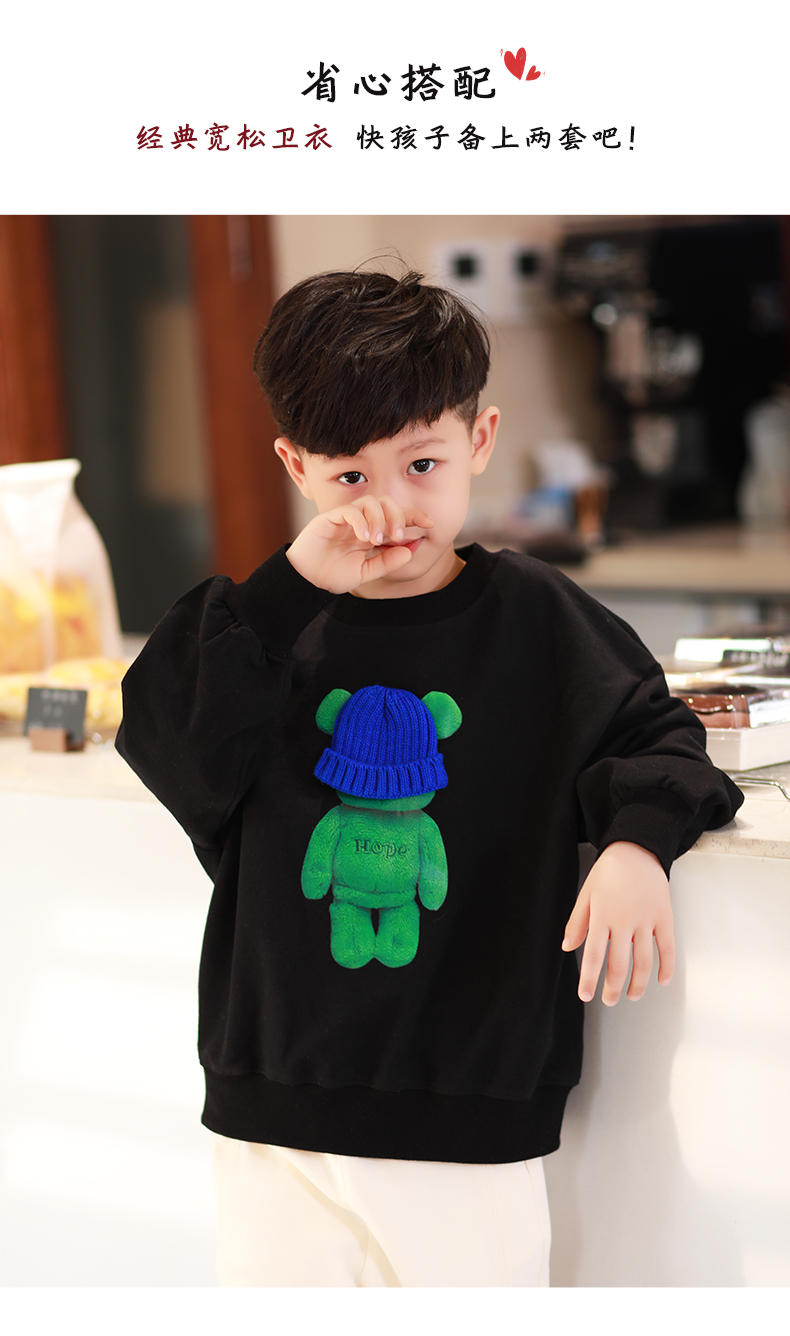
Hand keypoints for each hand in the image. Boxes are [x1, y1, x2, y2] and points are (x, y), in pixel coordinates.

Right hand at [285, 495, 433, 594]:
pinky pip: (349, 511)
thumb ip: (387, 562)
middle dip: (397, 516)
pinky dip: (360, 521)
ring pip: (369, 502)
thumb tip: (410, 551)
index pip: (396, 516)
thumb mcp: (366, 573)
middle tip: (397, 537)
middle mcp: (360, 521)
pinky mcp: (329, 518)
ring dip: (379, 519)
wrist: (306, 580)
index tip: (430, 524)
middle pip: (386, 502)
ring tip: (377, 540)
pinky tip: (364, 538)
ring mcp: (345, 518)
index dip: (414, 516)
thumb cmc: (332, 574)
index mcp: (371, 531)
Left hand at [561, 841, 673, 1005]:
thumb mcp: (587, 893)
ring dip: (638, 984)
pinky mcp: (664, 917)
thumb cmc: (609, 871)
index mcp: (602, 915)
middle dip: (612, 987)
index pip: (594, 955)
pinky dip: (666, 967)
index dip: (590, 979)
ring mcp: (646, 920)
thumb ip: (577, 922)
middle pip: (619, 964)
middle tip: (609, 1000)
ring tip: (632, 995)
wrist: (637, 849)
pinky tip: (661, 980)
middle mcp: (624, 920)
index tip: (586, 995)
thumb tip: (568, 946)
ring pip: (644, 962)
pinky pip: (667, 947)